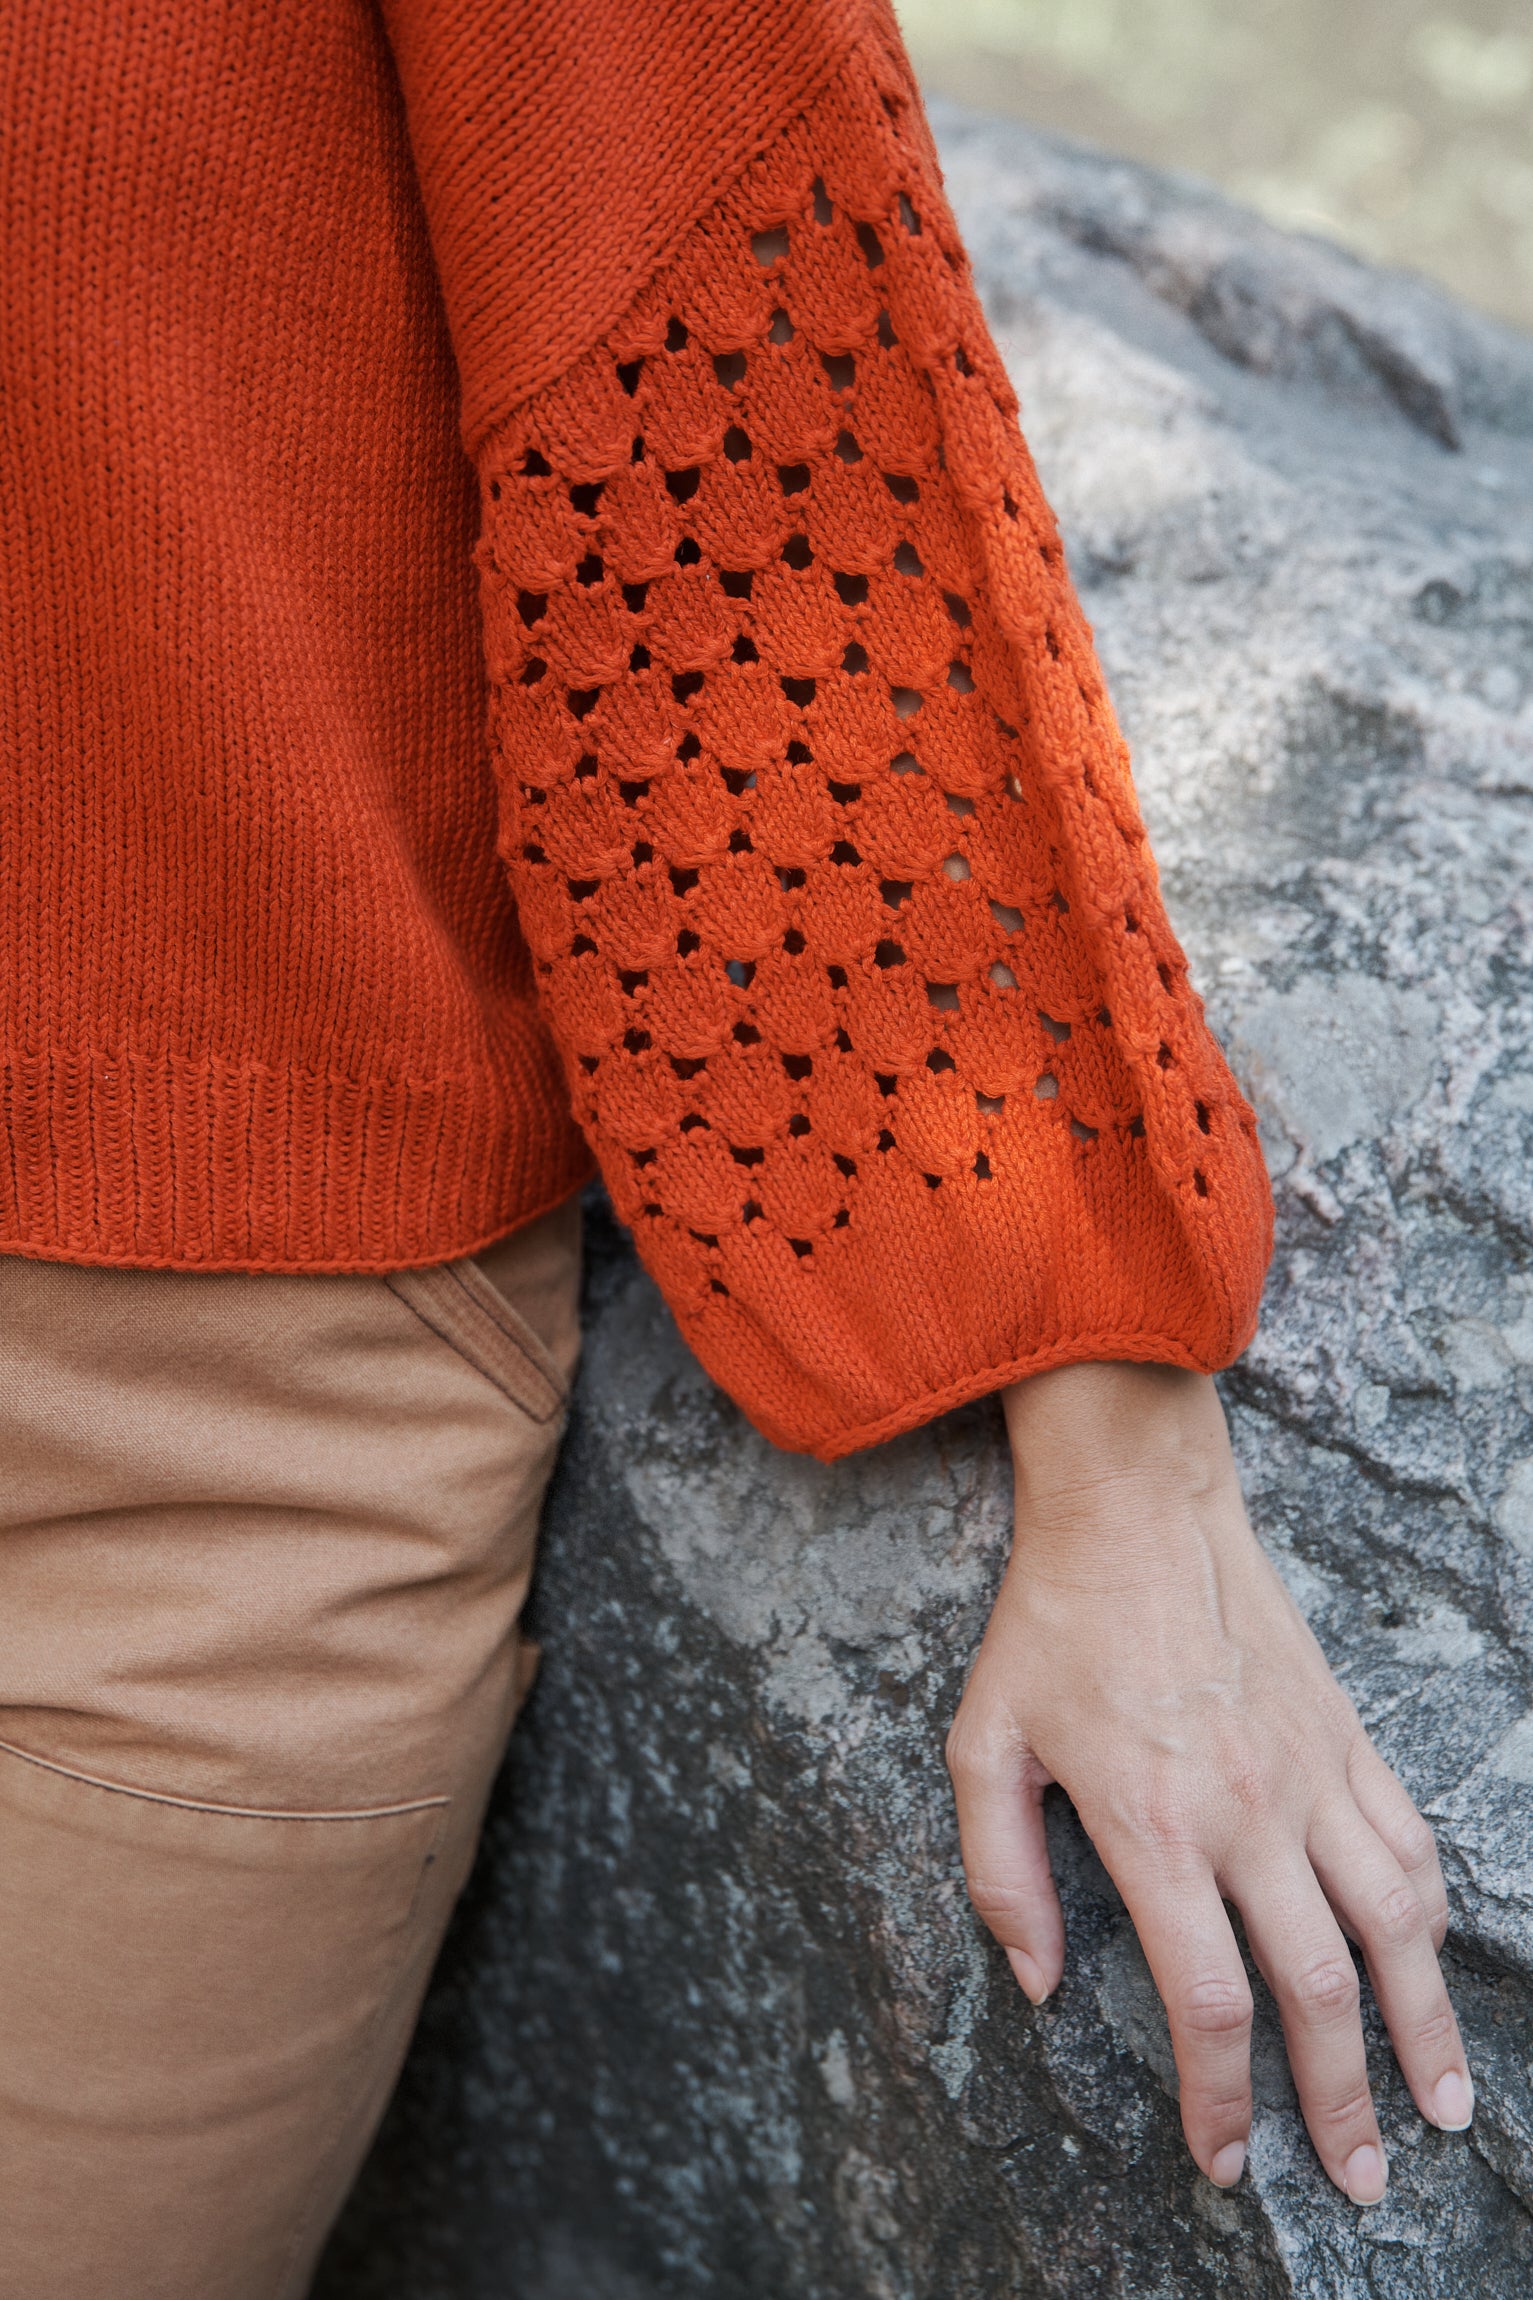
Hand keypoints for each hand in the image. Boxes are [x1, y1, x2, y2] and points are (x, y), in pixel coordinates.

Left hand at [945, 1360, 1470, 2202]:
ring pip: (1393, 1928)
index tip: (1228, 2162)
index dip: (1222, 2098)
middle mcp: (1247, 1812)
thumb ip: (1000, 1873)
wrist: (1135, 1506)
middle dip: (1340, 2104)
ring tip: (1439, 2110)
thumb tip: (1041, 1983)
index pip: (1208, 2001)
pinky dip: (1430, 1917)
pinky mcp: (1344, 1735)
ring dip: (1422, 2029)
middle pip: (1319, 1991)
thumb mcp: (981, 1742)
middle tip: (1361, 2184)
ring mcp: (1309, 1773)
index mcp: (1154, 1826)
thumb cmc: (1051, 1622)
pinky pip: (1408, 1843)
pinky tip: (1430, 1964)